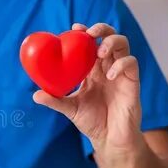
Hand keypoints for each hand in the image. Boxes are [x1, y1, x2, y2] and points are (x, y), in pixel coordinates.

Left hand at [33, 23, 142, 154]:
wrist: (109, 139)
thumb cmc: (92, 122)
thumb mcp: (70, 109)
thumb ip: (54, 101)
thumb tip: (35, 95)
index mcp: (92, 71)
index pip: (90, 45)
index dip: (85, 33)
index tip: (74, 27)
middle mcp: (107, 68)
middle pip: (109, 38)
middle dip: (101, 29)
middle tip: (89, 33)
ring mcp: (120, 74)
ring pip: (123, 46)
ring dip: (111, 42)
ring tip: (99, 52)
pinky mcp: (132, 82)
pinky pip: (131, 64)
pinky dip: (121, 65)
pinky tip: (108, 76)